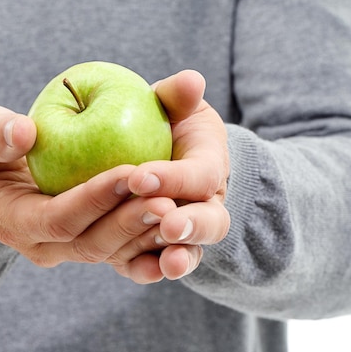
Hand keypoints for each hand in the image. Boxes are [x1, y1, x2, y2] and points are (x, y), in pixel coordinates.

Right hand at [0, 104, 176, 267]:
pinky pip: (126, 249)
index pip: (58, 219)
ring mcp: (72, 248)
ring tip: (180, 208)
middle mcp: (45, 245)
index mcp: (15, 222)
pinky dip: (153, 241)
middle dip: (129, 223)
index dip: (93, 200)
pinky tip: (181, 223)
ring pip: (115, 251)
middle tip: (166, 200)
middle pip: (93, 244)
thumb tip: (22, 132)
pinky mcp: (94, 240)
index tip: (127, 174)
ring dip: (147, 234)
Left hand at [107, 70, 230, 282]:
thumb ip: (177, 95)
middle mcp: (206, 204)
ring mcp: (185, 231)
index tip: (140, 177)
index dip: (176, 179)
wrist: (156, 154)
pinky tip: (139, 271)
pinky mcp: (159, 248)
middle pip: (211, 222)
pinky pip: (158, 264)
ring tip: (162, 261)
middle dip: (192, 223)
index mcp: (210, 166)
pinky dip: (151, 270)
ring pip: (189, 251)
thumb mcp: (172, 104)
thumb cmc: (163, 123)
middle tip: (167, 222)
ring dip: (176, 255)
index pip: (201, 176)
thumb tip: (191, 80)